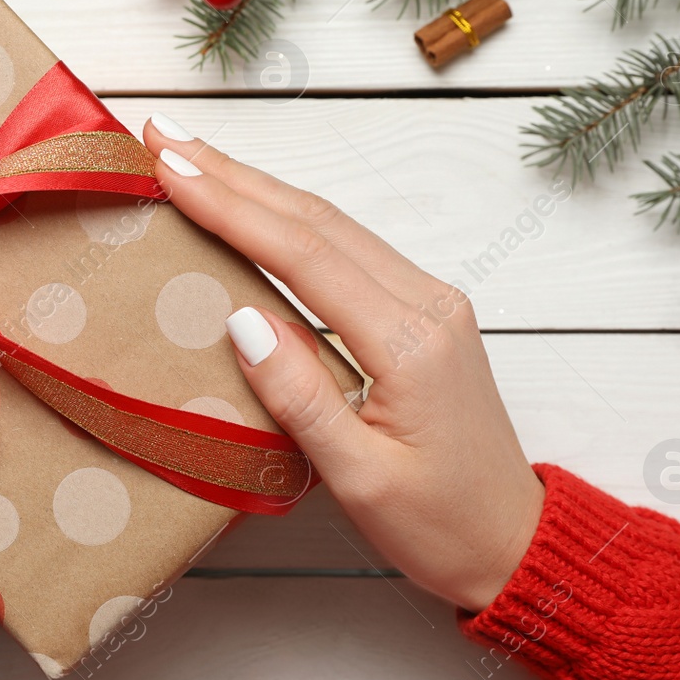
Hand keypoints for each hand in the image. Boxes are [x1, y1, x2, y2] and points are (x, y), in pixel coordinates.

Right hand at [143, 117, 544, 611]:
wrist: (514, 542)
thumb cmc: (439, 524)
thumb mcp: (360, 480)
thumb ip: (301, 397)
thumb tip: (241, 318)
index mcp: (410, 342)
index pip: (304, 254)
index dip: (232, 208)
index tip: (171, 168)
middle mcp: (427, 304)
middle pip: (317, 220)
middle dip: (235, 174)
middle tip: (164, 137)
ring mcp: (430, 301)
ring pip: (332, 225)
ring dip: (258, 188)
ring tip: (193, 157)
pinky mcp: (425, 311)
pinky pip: (348, 247)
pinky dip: (290, 219)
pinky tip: (254, 206)